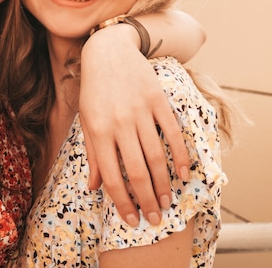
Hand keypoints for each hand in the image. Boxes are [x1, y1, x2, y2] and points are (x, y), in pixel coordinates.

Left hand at [79, 25, 189, 225]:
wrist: (108, 51)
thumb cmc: (94, 90)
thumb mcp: (86, 120)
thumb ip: (93, 154)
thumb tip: (95, 188)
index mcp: (98, 131)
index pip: (112, 177)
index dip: (123, 203)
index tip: (132, 220)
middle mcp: (119, 123)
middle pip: (137, 171)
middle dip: (147, 200)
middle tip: (156, 219)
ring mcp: (140, 111)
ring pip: (156, 156)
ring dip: (164, 184)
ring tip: (167, 201)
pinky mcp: (158, 100)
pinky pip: (172, 133)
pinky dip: (180, 156)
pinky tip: (185, 173)